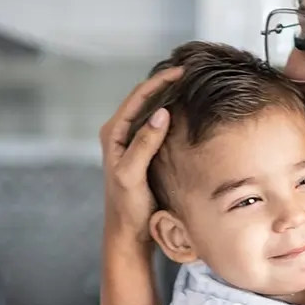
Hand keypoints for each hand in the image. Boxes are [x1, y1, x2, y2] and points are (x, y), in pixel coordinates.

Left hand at [100, 67, 181, 244]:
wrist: (128, 232)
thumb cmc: (128, 207)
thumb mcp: (133, 174)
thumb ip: (144, 143)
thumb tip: (162, 113)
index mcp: (113, 133)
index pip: (137, 97)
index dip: (159, 82)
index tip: (181, 71)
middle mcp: (120, 133)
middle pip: (144, 99)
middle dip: (165, 84)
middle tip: (190, 73)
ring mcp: (131, 142)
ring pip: (151, 110)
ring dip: (169, 97)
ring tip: (190, 87)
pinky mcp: (142, 152)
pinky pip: (157, 126)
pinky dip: (171, 115)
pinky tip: (186, 113)